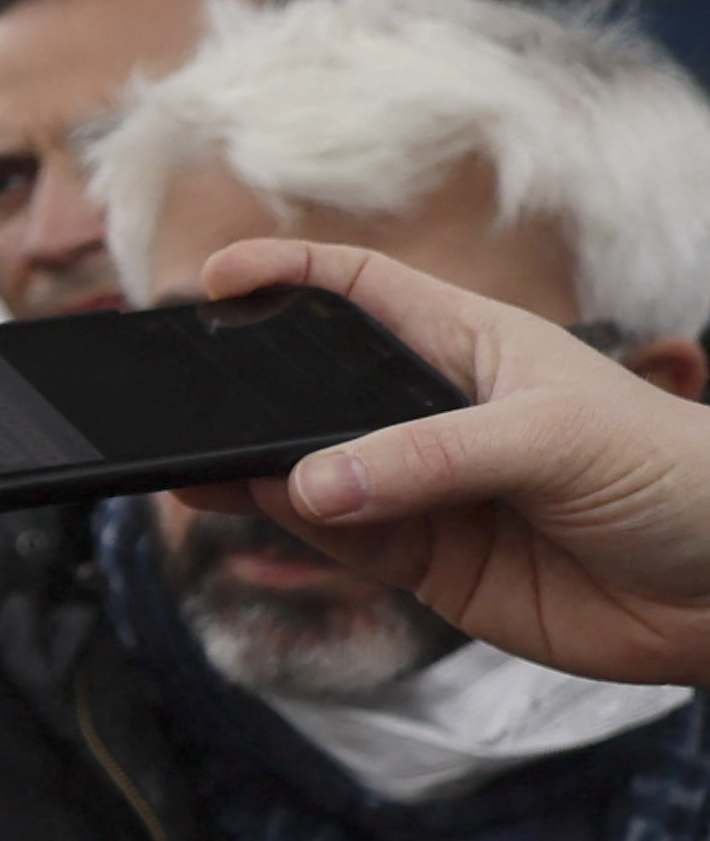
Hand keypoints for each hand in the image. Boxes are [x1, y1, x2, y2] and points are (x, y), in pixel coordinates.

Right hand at [197, 235, 709, 685]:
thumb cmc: (676, 476)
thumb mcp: (553, 440)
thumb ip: (425, 461)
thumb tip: (307, 487)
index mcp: (475, 348)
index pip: (366, 293)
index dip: (291, 276)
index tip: (215, 280)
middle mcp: (438, 417)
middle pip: (320, 392)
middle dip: (251, 390)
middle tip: (179, 392)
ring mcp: (428, 492)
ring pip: (314, 474)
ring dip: (255, 469)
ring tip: (194, 463)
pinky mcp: (429, 564)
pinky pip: (339, 541)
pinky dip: (291, 528)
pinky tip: (254, 507)